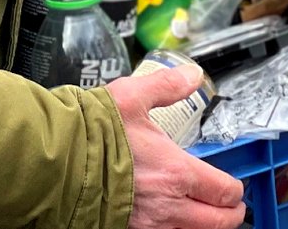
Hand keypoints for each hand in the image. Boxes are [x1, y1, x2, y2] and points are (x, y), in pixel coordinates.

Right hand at [106, 67, 246, 228]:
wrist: (53, 159)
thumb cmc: (90, 131)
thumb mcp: (131, 98)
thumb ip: (166, 87)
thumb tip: (191, 75)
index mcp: (176, 172)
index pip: (223, 191)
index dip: (234, 189)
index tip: (233, 186)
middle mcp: (167, 205)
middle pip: (218, 223)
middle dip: (228, 214)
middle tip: (228, 206)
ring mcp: (147, 224)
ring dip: (202, 224)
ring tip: (200, 213)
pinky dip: (172, 228)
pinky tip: (166, 216)